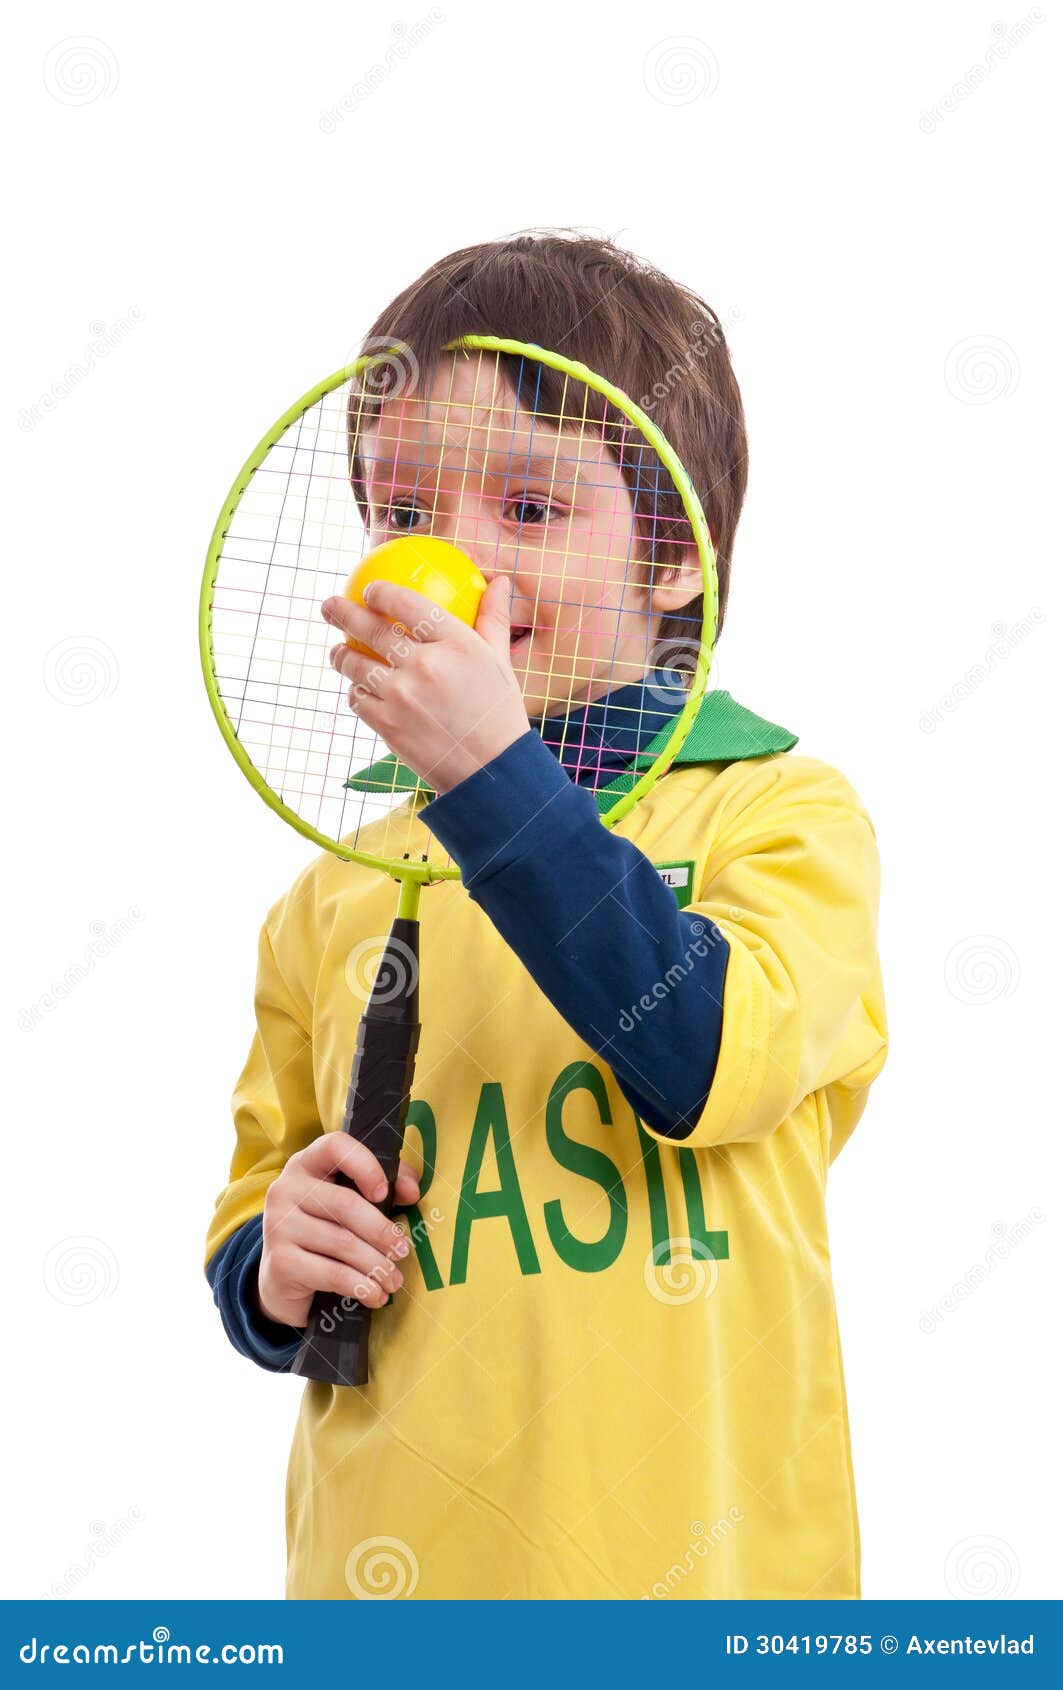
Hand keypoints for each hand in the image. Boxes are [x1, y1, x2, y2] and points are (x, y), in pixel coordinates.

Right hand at [257, 1133, 421, 1328]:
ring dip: (377, 1265)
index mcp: (306, 1165)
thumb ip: (386, 1186)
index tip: (384, 1193)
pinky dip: (361, 1286)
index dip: (365, 1165)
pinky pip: (332, 1273)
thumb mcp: (352, 1203)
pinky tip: (375, 1295)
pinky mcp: (280, 1262)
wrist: (282, 1280)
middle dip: (382, 1231)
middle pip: (346, 1204)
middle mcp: (286, 1189)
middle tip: (403, 1251)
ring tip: (393, 1279)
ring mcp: (278, 1225)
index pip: (335, 1146)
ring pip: (343, 1243)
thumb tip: (411, 1190)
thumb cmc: (325, 1231)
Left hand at [321, 575, 529, 793]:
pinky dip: (355, 690)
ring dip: (340, 655)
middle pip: (371, 629)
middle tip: (329, 606)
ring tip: (337, 651)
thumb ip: (492, 619)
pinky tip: (357, 687)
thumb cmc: (499, 714)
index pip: (407, 604)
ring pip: (355, 664)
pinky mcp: (387, 724)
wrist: (491, 772)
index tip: (369, 589)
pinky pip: (358, 698)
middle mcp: (425, 665)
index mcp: (456, 644)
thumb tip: (498, 581)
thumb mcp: (500, 663)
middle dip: (342, 612)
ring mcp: (402, 696)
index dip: (380, 592)